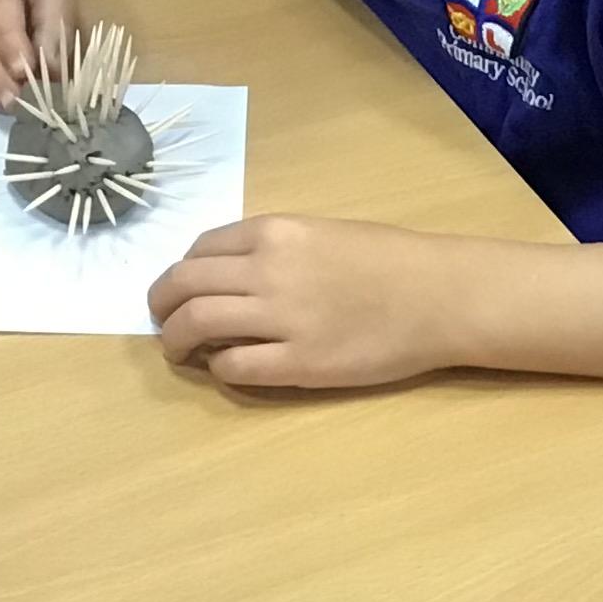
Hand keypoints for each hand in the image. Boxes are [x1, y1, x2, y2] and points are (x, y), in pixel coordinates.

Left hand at [149, 217, 460, 390]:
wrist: (441, 296)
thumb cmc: (392, 262)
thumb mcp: (324, 234)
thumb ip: (275, 250)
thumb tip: (231, 276)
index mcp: (273, 232)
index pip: (198, 251)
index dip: (181, 273)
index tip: (181, 291)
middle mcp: (267, 270)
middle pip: (182, 286)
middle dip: (161, 306)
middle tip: (163, 323)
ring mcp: (281, 318)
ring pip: (196, 325)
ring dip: (176, 341)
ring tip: (181, 352)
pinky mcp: (300, 363)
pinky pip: (234, 367)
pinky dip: (220, 369)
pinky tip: (230, 369)